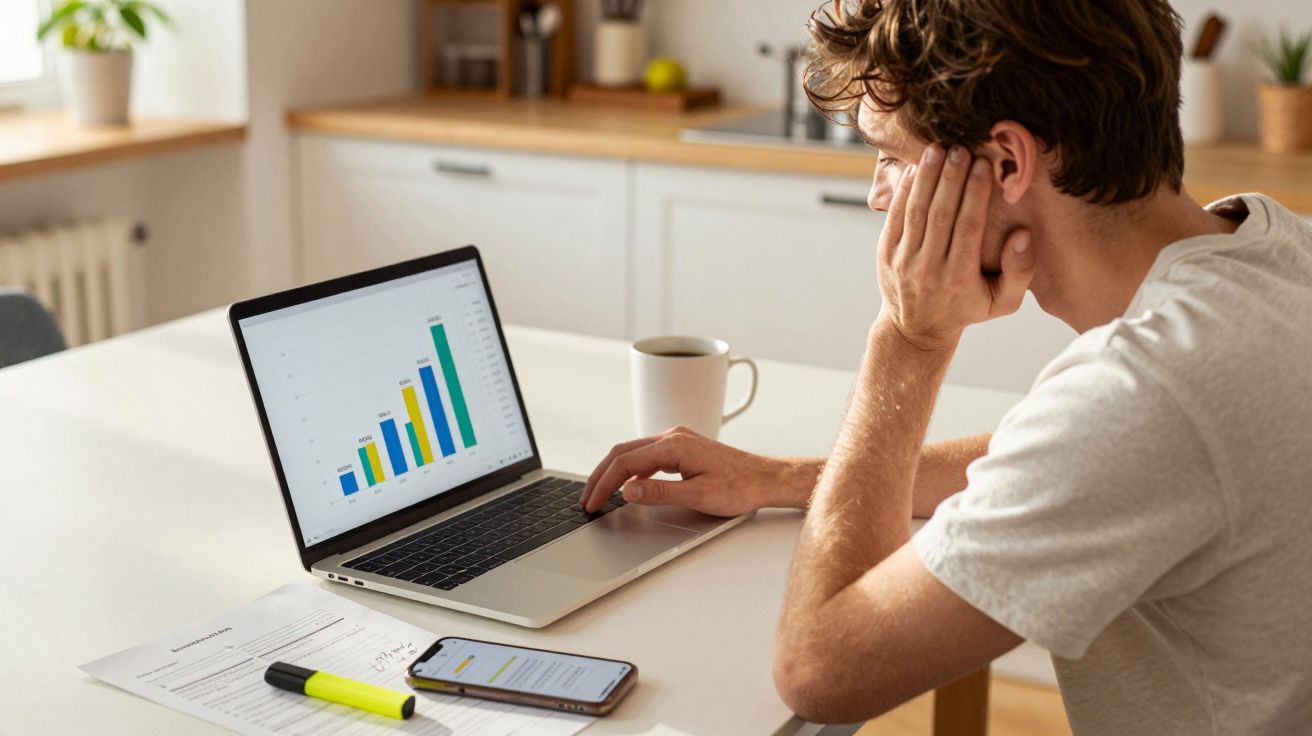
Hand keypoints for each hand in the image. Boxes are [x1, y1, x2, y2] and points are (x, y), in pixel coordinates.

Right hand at [578, 426, 815, 516]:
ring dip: (614, 471)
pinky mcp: (683, 447)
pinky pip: (646, 454)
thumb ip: (660, 493)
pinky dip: (630, 468)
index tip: (592, 503)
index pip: (626, 463)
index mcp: (674, 445)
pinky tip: (626, 484)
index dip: (604, 484)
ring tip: (599, 492)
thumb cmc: (741, 488)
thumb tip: (627, 490)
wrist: (767, 479)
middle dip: (601, 475)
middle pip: (623, 452)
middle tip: (586, 499)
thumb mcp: (698, 496)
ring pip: (633, 451)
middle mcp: (673, 437)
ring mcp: (678, 440)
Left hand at [877, 145, 1035, 350]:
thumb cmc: (968, 308)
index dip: (975, 194)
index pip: (968, 227)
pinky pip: (896, 216)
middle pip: (941, 215)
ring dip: (927, 178)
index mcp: (959, 279)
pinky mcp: (886, 253)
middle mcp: (929, 269)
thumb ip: (1020, 271)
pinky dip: (906, 190)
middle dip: (951, 178)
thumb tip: (1021, 235)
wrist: (917, 328)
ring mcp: (904, 260)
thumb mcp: (1003, 302)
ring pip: (916, 211)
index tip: (983, 165)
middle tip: (961, 148)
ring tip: (938, 148)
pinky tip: (917, 167)